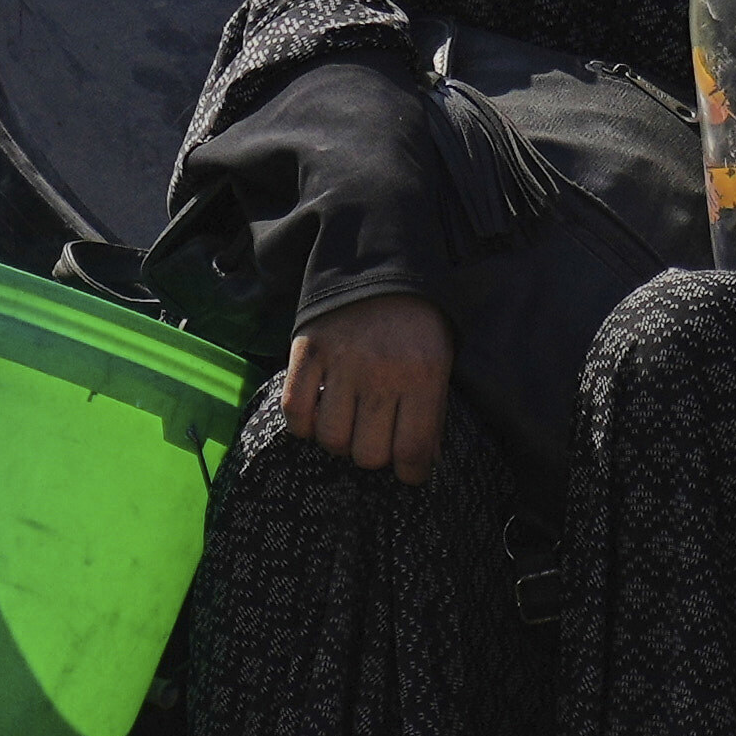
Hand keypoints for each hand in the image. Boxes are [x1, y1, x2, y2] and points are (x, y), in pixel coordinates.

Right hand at [281, 290, 452, 483]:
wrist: (378, 261)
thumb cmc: (416, 321)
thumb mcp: (440, 360)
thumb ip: (432, 412)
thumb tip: (421, 463)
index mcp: (423, 376)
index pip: (413, 450)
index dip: (412, 473)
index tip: (409, 472)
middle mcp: (381, 373)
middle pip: (369, 454)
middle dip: (375, 454)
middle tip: (377, 437)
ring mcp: (341, 362)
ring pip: (332, 440)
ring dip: (340, 440)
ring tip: (349, 423)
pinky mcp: (307, 351)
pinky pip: (295, 411)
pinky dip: (304, 424)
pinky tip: (318, 414)